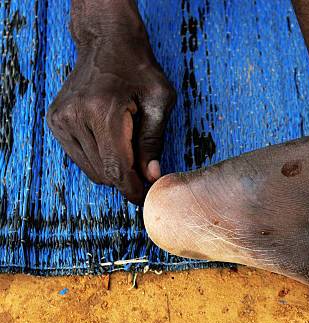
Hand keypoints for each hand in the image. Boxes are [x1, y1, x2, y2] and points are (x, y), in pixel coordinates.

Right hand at [47, 1, 175, 203]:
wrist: (107, 43)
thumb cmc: (139, 70)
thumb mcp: (159, 101)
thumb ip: (154, 141)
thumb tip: (151, 176)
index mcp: (103, 111)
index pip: (117, 167)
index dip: (132, 189)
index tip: (145, 199)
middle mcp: (76, 117)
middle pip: (103, 172)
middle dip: (127, 180)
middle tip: (146, 173)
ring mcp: (61, 120)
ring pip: (91, 169)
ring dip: (113, 171)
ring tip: (131, 152)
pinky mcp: (56, 122)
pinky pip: (80, 158)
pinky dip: (99, 160)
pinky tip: (113, 144)